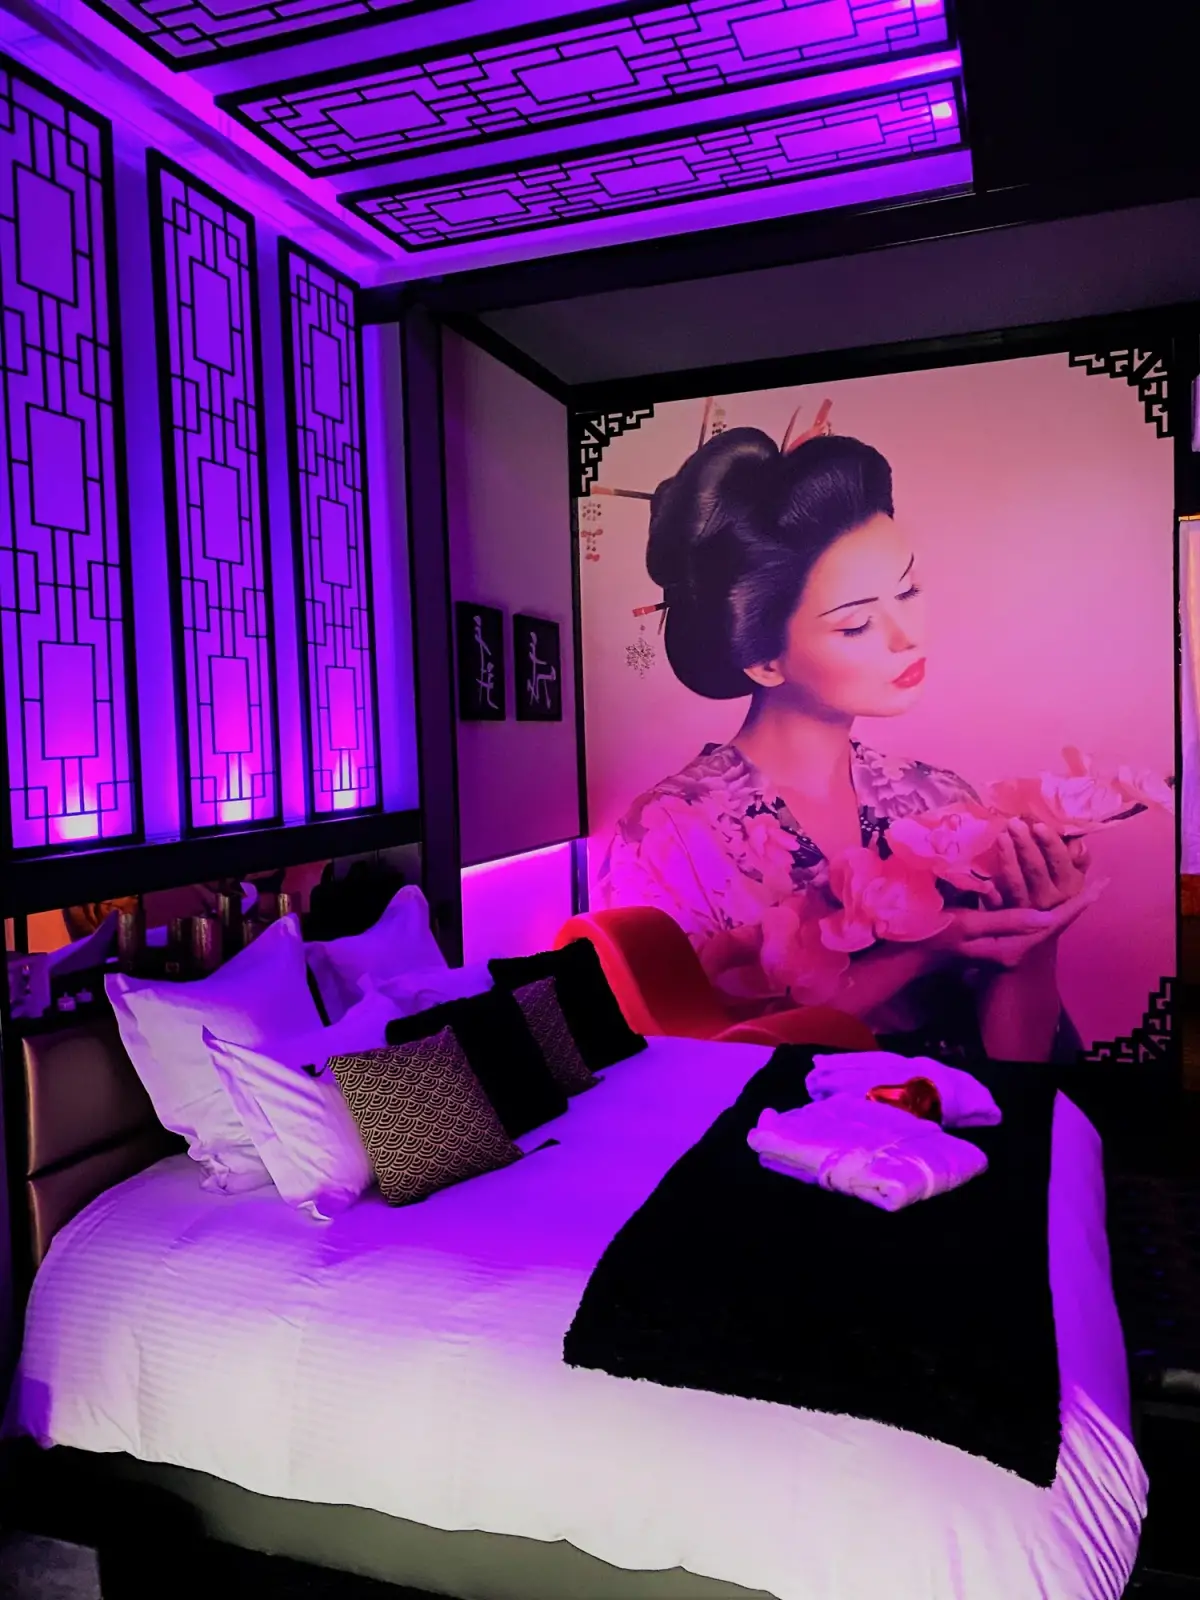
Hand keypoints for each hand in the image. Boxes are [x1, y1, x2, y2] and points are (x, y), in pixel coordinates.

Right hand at [929, 881, 1105, 969]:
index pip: (1053, 922)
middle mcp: (1015, 946)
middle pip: (1051, 919)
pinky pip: (1023, 916)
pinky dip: (1035, 898)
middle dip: (1071, 899)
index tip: (1101, 886)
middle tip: (1096, 879)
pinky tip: (1040, 885)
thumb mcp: (970, 926)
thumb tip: (1046, 915)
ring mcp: (1006, 942)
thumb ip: (1007, 921)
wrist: (914, 955)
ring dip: (1055, 897)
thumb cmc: (937, 938)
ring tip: (1073, 879)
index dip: (1078, 904)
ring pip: (1038, 916)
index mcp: (1014, 947)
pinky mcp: (996, 935)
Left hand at [978, 817, 1088, 910]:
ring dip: (1008, 859)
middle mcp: (1048, 898)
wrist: (1040, 925)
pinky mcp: (1005, 913)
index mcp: (1069, 885)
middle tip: (1014, 823)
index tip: (1038, 825)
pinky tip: (985, 882)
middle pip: (1036, 869)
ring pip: (1016, 883)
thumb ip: (1078, 856)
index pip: (1060, 861)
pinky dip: (990, 894)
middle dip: (1025, 844)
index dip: (1050, 843)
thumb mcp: (1074, 874)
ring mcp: (1025, 907)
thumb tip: (1075, 839)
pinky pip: (996, 904)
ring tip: (1001, 836)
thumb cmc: (1058, 887)